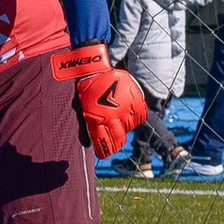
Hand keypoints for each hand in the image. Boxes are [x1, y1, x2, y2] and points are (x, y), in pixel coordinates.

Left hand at [50, 43, 146, 158]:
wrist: (94, 69)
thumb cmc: (85, 89)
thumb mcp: (81, 108)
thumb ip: (86, 125)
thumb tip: (88, 143)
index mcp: (98, 120)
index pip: (104, 143)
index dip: (105, 151)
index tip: (104, 154)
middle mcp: (114, 116)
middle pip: (118, 139)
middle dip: (115, 144)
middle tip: (113, 145)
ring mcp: (126, 108)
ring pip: (130, 128)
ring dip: (124, 129)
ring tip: (119, 127)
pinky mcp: (136, 100)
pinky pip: (141, 116)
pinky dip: (137, 118)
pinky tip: (130, 116)